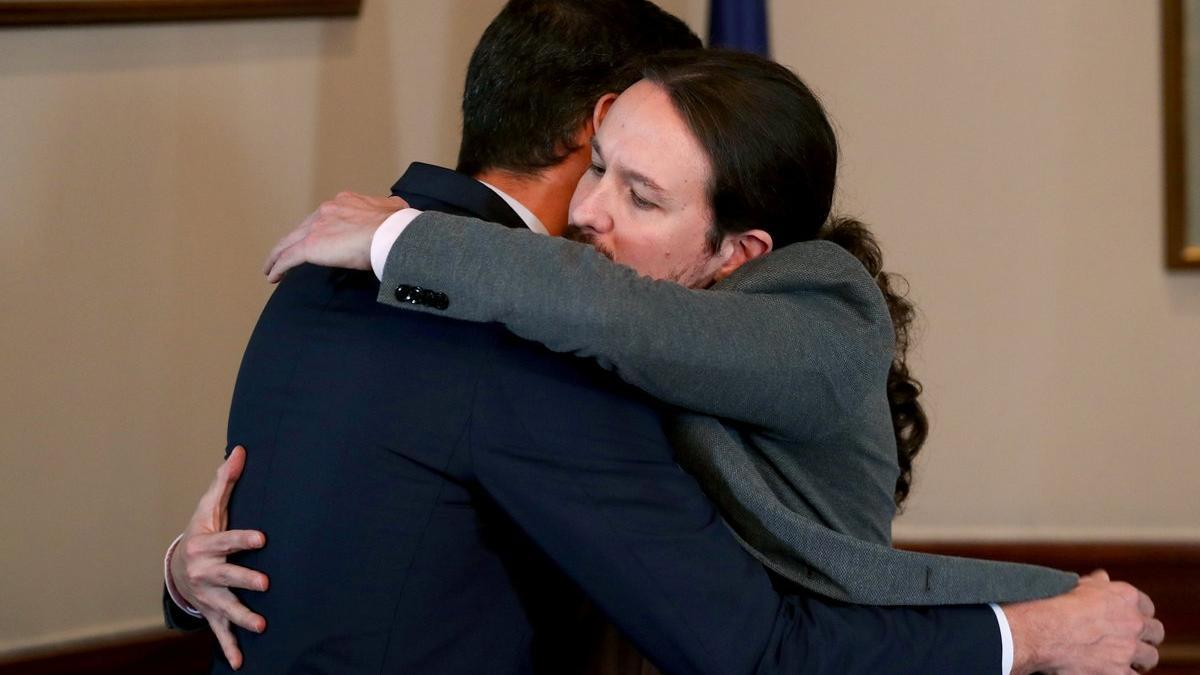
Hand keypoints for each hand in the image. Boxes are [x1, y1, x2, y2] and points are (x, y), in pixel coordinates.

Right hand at [169, 446, 268, 669]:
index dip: (244, 539)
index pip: (227, 541)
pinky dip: (229, 647)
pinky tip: (239, 663)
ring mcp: (208, 594)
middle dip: (245, 581)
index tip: (263, 539)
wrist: (177, 565)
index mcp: (205, 545)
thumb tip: (240, 449)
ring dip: (242, 618)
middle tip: (266, 585)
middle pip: (227, 576)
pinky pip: (220, 631)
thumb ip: (226, 480)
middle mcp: (205, 572)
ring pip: (225, 607)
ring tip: (261, 625)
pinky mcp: (212, 611)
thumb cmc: (201, 531)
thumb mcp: (209, 505)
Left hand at [263, 191, 408, 281]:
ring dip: (278, 255)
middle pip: (302, 228)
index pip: (324, 217)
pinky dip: (278, 266)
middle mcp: (327, 210)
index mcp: (345, 202)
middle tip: (285, 254)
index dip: (317, 228)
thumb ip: (388, 209)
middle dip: (293, 241)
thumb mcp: (394, 209)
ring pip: (289, 242)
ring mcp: (316, 227)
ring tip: (271, 267)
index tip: (316, 239)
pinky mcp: (311, 246)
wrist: (390, 233)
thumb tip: (396, 209)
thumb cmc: (395, 226)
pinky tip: (273, 276)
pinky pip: (288, 257)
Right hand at [1006, 570, 1163, 674]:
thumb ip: (1097, 584)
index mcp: (1126, 597)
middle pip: (1156, 631)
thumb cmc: (1056, 605)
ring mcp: (1129, 649)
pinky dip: (1124, 674)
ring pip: (1150, 657)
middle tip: (1136, 641)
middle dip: (1148, 637)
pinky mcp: (1119, 672)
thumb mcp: (1078, 586)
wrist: (1046, 631)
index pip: (1147, 606)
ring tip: (1126, 660)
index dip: (1139, 613)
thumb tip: (1103, 577)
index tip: (1132, 619)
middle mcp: (1134, 622)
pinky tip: (1113, 671)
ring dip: (1140, 658)